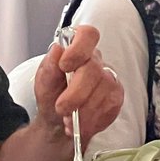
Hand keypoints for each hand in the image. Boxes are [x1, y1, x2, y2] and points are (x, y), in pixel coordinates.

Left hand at [33, 25, 122, 142]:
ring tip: (67, 121)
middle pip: (93, 69)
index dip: (79, 48)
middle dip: (76, 93)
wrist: (58, 120)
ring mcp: (109, 79)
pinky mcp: (115, 98)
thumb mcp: (43, 81)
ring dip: (83, 111)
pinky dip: (92, 120)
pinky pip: (109, 108)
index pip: (87, 35)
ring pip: (103, 91)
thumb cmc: (51, 95)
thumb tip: (57, 48)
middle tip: (61, 108)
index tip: (65, 65)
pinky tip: (80, 125)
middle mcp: (96, 61)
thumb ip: (49, 66)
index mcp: (76, 49)